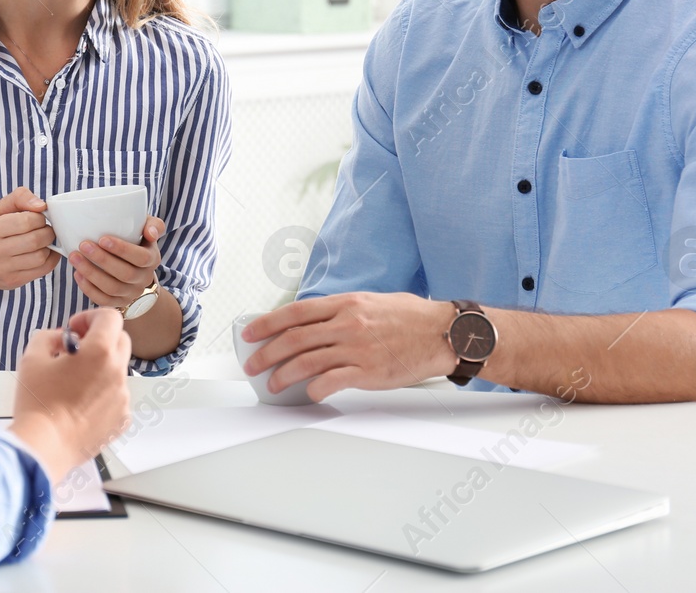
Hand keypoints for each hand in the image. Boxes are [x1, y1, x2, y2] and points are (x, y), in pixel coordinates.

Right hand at [0, 187, 58, 291]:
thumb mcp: (0, 209)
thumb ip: (20, 198)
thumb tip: (41, 205)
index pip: (26, 221)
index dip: (39, 218)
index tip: (38, 218)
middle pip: (35, 240)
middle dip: (47, 232)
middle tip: (45, 229)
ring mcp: (2, 269)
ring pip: (40, 257)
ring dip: (49, 247)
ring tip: (43, 241)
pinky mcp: (13, 281)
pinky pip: (42, 270)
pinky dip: (50, 259)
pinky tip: (46, 252)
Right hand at [8, 307, 132, 483]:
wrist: (44, 446)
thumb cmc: (38, 404)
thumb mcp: (32, 357)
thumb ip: (49, 336)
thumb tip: (61, 338)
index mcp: (100, 351)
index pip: (110, 317)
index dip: (90, 317)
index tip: (75, 329)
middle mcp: (117, 372)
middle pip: (120, 340)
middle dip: (100, 339)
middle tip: (76, 350)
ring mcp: (122, 397)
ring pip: (118, 369)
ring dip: (101, 367)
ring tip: (74, 382)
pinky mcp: (122, 419)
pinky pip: (117, 396)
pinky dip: (103, 393)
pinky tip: (80, 403)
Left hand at [69, 216, 162, 308]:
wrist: (138, 270)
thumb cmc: (138, 241)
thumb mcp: (148, 229)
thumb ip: (153, 225)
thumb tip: (151, 232)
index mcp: (152, 259)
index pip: (141, 257)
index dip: (122, 249)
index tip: (102, 239)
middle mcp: (144, 279)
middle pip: (125, 274)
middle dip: (102, 260)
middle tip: (83, 245)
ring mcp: (131, 293)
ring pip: (111, 288)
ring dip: (91, 273)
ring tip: (75, 257)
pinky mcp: (118, 303)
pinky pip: (103, 300)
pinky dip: (88, 288)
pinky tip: (77, 273)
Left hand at [240, 293, 456, 400]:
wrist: (444, 333)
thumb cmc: (411, 317)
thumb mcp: (371, 301)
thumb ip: (341, 311)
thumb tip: (313, 322)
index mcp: (345, 303)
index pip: (295, 312)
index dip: (267, 323)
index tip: (250, 333)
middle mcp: (347, 324)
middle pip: (294, 339)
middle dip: (266, 353)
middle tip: (252, 364)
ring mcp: (357, 349)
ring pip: (306, 362)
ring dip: (283, 375)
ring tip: (272, 383)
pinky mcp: (368, 372)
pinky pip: (331, 382)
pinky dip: (314, 390)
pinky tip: (308, 393)